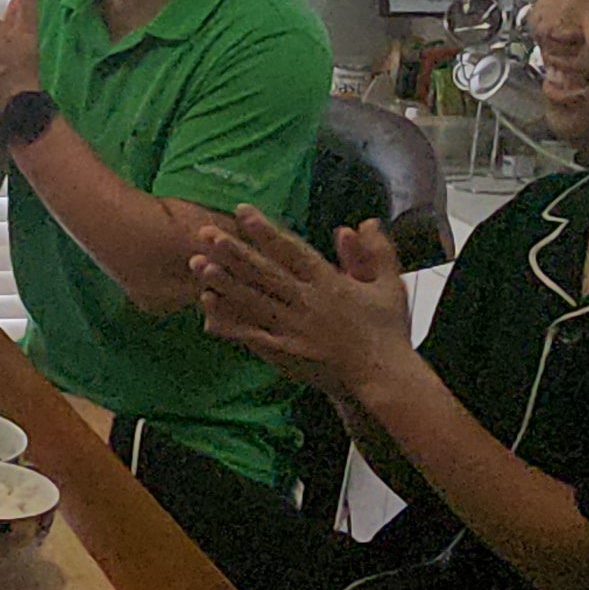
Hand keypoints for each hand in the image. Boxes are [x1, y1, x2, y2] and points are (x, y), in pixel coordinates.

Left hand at [190, 205, 410, 394]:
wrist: (382, 377)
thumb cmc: (388, 331)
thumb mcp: (390, 285)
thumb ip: (377, 251)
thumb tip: (366, 222)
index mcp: (330, 283)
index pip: (291, 250)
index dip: (265, 230)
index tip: (242, 212)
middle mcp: (307, 303)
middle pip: (264, 273)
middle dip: (234, 251)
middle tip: (208, 233)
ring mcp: (294, 329)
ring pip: (252, 300)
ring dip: (224, 281)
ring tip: (198, 264)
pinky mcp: (286, 352)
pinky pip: (252, 332)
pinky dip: (230, 318)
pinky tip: (209, 306)